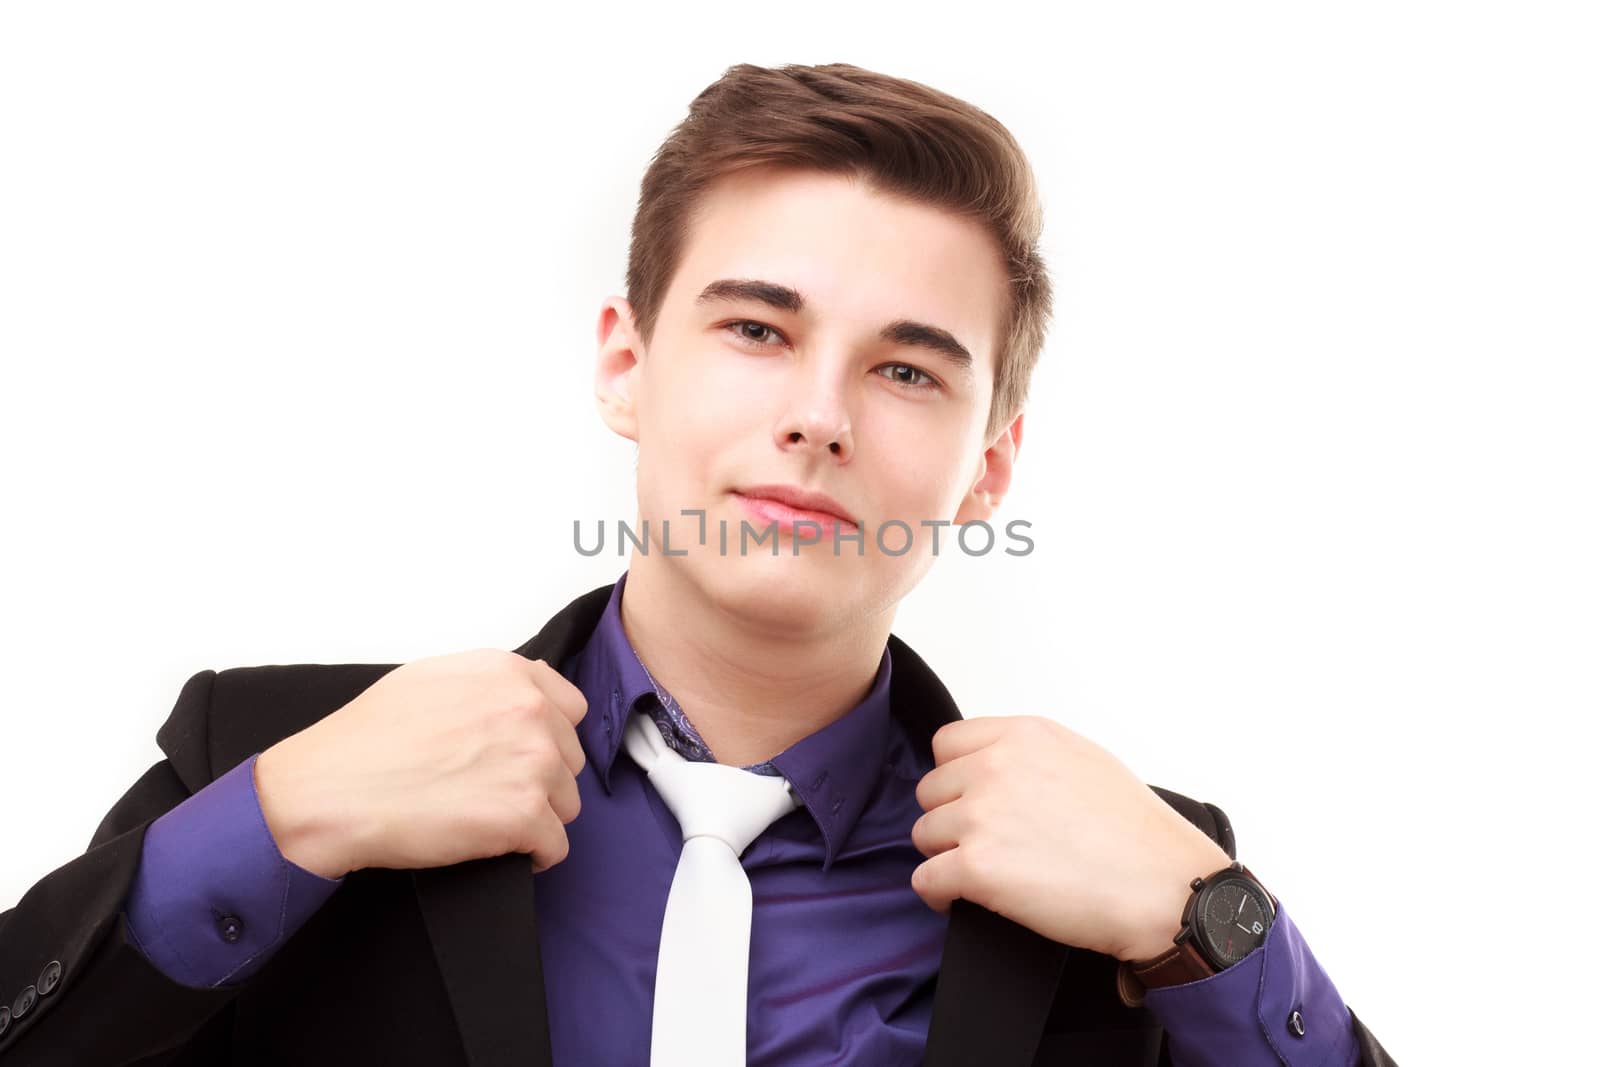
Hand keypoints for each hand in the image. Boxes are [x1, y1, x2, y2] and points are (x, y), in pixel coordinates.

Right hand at [254, 648, 588, 878]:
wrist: (328, 791)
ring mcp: (532, 761)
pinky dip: (533, 856)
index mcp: (508, 673)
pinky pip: (555, 846)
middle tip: (491, 795)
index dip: (547, 738)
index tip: (522, 758)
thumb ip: (487, 685)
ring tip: (487, 823)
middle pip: (570, 760)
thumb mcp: (430, 680)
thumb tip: (520, 697)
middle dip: (540, 781)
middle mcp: (529, 710)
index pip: (570, 709)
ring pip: (566, 804)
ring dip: (537, 819)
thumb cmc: (365, 740)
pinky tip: (500, 851)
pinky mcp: (524, 814)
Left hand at [909, 715, 1231, 961]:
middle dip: (950, 819)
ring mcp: (982, 816)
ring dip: (945, 856)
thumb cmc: (1138, 834)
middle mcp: (996, 767)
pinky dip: (938, 894)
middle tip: (984, 843)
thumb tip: (995, 765)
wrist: (1164, 888)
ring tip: (982, 873)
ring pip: (924, 835)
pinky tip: (958, 899)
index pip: (946, 744)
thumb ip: (1031, 754)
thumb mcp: (1086, 759)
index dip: (954, 777)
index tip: (969, 799)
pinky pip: (925, 879)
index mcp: (1023, 737)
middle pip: (931, 791)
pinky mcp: (976, 867)